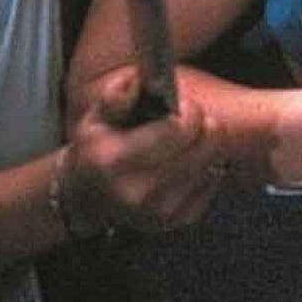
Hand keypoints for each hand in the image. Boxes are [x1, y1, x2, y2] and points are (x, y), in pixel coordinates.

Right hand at [67, 65, 224, 232]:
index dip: (188, 108)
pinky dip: (205, 167)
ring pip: (214, 160)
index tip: (179, 104)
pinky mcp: (178, 221)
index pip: (181, 127)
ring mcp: (160, 211)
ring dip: (204, 145)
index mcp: (116, 161)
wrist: (86, 199)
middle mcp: (139, 191)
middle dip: (201, 124)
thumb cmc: (96, 149)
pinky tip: (182, 163)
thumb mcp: (96, 117)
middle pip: (206, 143)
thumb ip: (116, 95)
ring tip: (181, 142)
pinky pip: (214, 180)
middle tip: (185, 120)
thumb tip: (141, 80)